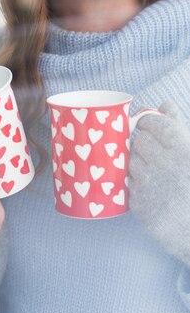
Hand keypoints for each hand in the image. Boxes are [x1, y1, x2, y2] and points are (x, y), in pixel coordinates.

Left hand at [129, 101, 189, 265]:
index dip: (147, 122)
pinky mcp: (141, 208)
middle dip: (144, 143)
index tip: (147, 125)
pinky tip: (152, 191)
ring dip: (139, 164)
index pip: (151, 123)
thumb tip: (164, 104)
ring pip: (131, 162)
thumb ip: (179, 127)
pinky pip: (129, 184)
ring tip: (156, 174)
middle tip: (154, 152)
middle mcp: (165, 167)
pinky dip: (137, 185)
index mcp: (183, 151)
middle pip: (138, 141)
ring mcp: (151, 188)